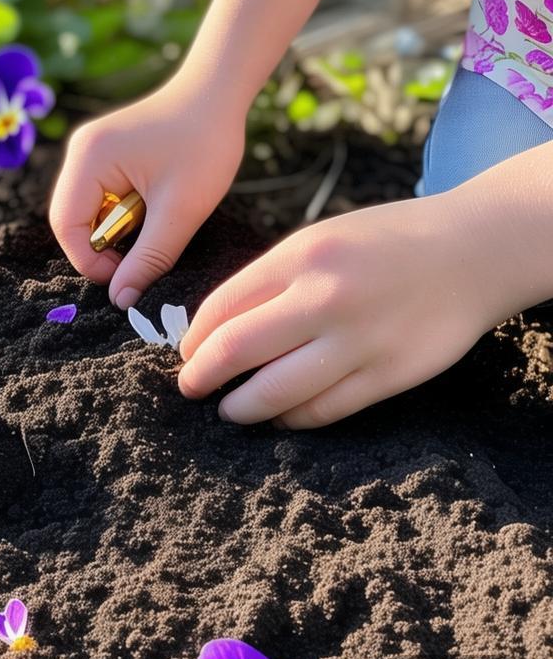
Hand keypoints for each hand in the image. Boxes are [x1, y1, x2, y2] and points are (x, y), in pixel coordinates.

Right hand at [49, 83, 244, 307]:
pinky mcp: (106, 153)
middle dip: (104, 246)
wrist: (219, 92)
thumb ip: (149, 258)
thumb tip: (121, 300)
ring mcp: (91, 150)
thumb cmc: (205, 144)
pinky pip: (102, 197)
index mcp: (89, 159)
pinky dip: (124, 213)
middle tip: (144, 257)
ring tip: (156, 226)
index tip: (128, 278)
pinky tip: (154, 209)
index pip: (66, 225)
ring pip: (88, 211)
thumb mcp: (181, 211)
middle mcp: (80, 152)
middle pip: (72, 219)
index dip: (91, 261)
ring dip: (118, 230)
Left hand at [177, 193, 512, 428]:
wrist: (472, 251)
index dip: (195, 340)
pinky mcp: (390, 375)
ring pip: (276, 392)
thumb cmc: (384, 242)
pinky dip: (292, 418)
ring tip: (230, 410)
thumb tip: (217, 330)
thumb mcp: (319, 240)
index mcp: (300, 256)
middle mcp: (324, 297)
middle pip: (236, 351)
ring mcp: (359, 340)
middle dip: (201, 377)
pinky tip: (280, 415)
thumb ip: (270, 280)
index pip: (222, 308)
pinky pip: (324, 410)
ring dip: (242, 408)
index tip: (187, 354)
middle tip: (191, 388)